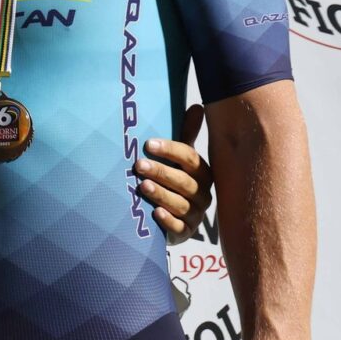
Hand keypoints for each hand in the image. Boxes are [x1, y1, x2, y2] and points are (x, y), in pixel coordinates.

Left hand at [138, 104, 213, 244]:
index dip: (170, 150)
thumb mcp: (180, 158)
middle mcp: (202, 194)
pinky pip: (179, 228)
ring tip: (142, 186)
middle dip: (161, 172)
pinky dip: (168, 221)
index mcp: (202, 173)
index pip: (190, 159)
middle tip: (138, 165)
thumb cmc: (174, 181)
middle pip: (184, 182)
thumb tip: (198, 106)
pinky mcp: (185, 233)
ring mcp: (195, 215)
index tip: (148, 143)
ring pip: (181, 205)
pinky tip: (156, 213)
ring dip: (162, 195)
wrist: (171, 217)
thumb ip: (186, 135)